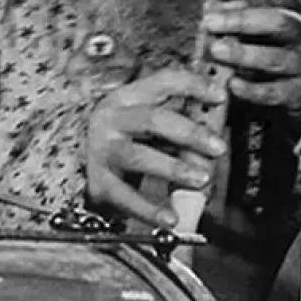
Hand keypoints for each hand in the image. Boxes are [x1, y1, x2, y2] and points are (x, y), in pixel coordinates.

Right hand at [86, 67, 226, 227]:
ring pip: (139, 157)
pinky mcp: (99, 182)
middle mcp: (113, 119)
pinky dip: (150, 210)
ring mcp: (103, 151)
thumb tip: (216, 142)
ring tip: (201, 179)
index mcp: (131, 98)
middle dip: (191, 133)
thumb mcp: (153, 121)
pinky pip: (126, 196)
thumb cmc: (130, 137)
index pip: (164, 82)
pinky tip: (170, 218)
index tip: (220, 96)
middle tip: (218, 148)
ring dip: (174, 168)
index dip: (193, 86)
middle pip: (154, 120)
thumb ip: (184, 125)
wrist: (80, 160)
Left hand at [201, 0, 300, 112]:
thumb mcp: (269, 26)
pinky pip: (272, 93)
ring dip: (242, 54)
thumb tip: (211, 7)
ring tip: (216, 51)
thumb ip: (244, 14)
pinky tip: (232, 84)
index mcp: (298, 10)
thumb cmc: (279, 50)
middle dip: (242, 20)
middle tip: (210, 22)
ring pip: (274, 59)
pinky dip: (250, 89)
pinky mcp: (299, 95)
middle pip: (280, 21)